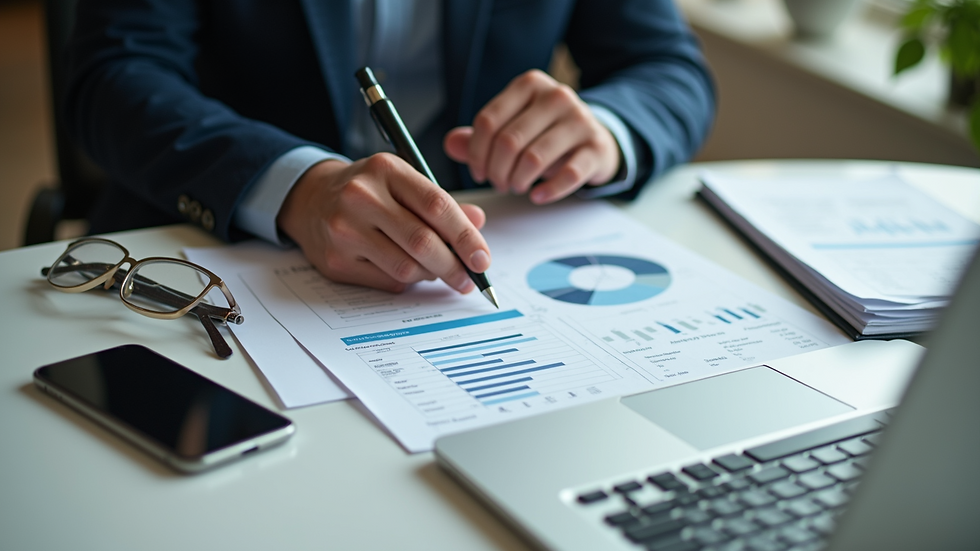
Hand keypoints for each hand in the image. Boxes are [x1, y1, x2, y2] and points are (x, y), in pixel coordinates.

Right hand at [277, 155, 490, 293]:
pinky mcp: (336, 260)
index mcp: (386, 169)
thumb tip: (478, 222)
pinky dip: (408, 281)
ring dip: (432, 275)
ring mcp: (344, 230)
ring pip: (406, 267)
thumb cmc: (368, 191)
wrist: (311, 198)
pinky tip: (410, 271)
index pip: (436, 205)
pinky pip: (387, 280)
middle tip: (470, 279)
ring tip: (439, 271)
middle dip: (454, 266)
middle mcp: (361, 196)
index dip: (466, 236)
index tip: (482, 258)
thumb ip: (441, 203)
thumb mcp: (403, 183)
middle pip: (422, 241)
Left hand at [444, 69, 620, 203]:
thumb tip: (450, 144)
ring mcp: (580, 120)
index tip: (479, 172)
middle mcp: (556, 96)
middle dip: (496, 171)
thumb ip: (481, 136)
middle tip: (498, 184)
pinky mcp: (596, 147)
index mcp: (529, 85)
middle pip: (508, 141)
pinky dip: (549, 190)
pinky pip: (568, 174)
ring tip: (516, 187)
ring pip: (534, 158)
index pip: (488, 121)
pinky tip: (537, 196)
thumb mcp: (513, 128)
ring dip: (518, 181)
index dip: (476, 154)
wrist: (596, 138)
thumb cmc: (547, 134)